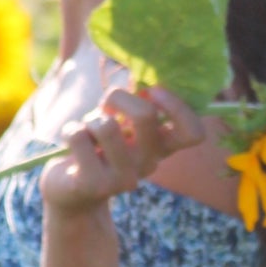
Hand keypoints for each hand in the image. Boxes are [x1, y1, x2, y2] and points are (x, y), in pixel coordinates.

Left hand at [39, 86, 203, 217]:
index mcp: (161, 147)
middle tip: (105, 107)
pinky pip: (79, 136)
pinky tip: (74, 146)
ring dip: (90, 119)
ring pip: (107, 125)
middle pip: (146, 115)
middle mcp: (148, 164)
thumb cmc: (100, 144)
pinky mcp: (94, 185)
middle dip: (117, 97)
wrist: (71, 189)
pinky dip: (71, 131)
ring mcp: (123, 179)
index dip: (177, 107)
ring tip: (88, 132)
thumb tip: (142, 77)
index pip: (194, 133)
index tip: (153, 92)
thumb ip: (136, 102)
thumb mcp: (122, 122)